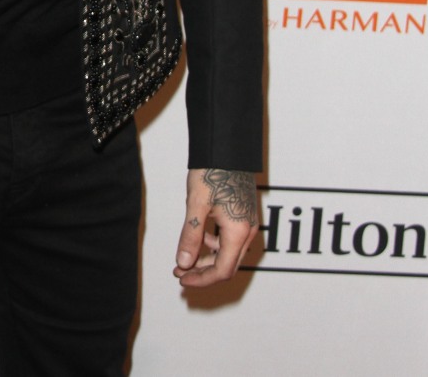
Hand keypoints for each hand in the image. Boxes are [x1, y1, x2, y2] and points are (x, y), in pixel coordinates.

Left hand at [173, 168, 257, 287]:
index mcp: (238, 232)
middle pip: (227, 265)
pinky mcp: (243, 215)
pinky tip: (198, 239)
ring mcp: (248, 224)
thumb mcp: (197, 205)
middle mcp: (248, 231)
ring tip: (184, 258)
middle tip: (179, 272)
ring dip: (207, 260)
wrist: (227, 148)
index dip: (201, 280)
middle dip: (203, 273)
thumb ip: (191, 236)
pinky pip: (231, 240)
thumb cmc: (212, 172)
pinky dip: (214, 246)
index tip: (182, 279)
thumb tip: (183, 262)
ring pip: (229, 254)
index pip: (222, 270)